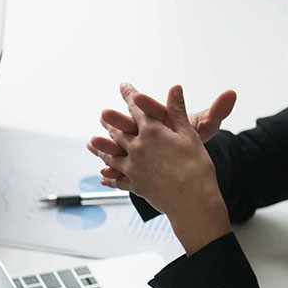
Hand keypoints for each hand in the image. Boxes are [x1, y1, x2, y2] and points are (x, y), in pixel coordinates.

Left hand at [87, 83, 230, 253]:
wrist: (193, 201)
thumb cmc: (197, 166)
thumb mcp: (190, 135)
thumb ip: (178, 111)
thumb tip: (175, 88)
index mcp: (151, 131)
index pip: (137, 108)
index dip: (130, 95)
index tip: (123, 86)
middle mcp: (137, 147)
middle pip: (119, 130)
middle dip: (110, 121)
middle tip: (103, 114)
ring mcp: (132, 167)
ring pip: (112, 154)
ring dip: (101, 147)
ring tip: (91, 142)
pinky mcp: (134, 185)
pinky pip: (117, 180)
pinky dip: (110, 177)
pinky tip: (103, 176)